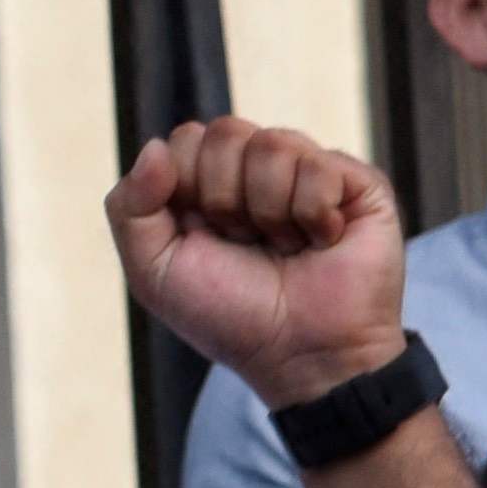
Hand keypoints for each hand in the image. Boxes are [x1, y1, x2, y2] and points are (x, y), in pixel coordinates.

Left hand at [107, 116, 409, 406]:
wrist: (303, 356)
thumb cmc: (230, 317)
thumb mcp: (154, 272)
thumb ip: (130, 207)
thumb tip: (154, 147)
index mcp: (207, 183)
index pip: (184, 139)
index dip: (186, 187)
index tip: (203, 236)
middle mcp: (257, 170)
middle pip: (225, 131)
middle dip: (225, 199)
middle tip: (246, 243)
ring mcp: (309, 172)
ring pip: (272, 144)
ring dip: (270, 211)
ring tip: (286, 247)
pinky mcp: (357, 183)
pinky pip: (320, 164)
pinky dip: (313, 215)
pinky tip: (321, 241)